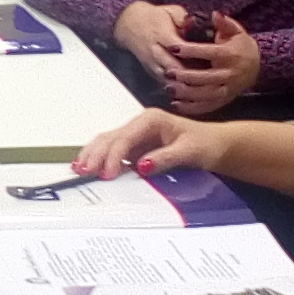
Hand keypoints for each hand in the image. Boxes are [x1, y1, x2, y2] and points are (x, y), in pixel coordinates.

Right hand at [77, 110, 226, 179]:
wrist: (214, 144)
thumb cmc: (204, 144)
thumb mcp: (189, 151)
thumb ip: (165, 158)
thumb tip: (141, 166)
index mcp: (151, 120)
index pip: (125, 137)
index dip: (114, 156)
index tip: (107, 174)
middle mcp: (140, 124)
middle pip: (110, 137)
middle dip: (96, 154)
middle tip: (83, 171)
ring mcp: (136, 135)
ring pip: (107, 142)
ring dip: (92, 155)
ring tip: (79, 169)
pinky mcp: (135, 147)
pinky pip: (113, 151)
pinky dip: (99, 158)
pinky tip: (88, 166)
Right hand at [113, 1, 199, 83]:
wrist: (130, 25)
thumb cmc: (156, 17)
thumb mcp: (170, 11)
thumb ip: (183, 18)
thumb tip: (194, 23)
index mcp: (160, 33)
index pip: (176, 45)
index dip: (190, 53)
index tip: (207, 58)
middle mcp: (154, 51)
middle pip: (171, 66)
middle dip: (188, 75)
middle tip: (207, 81)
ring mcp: (151, 63)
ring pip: (166, 78)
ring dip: (182, 86)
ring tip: (199, 91)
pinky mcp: (150, 72)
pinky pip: (163, 83)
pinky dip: (175, 90)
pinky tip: (188, 95)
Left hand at [162, 12, 263, 115]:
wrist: (258, 66)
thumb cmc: (241, 46)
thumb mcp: (236, 31)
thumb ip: (224, 23)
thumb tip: (215, 14)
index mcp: (230, 55)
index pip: (209, 52)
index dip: (190, 51)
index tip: (174, 48)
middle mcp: (229, 74)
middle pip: (205, 77)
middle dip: (185, 75)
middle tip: (168, 72)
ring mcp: (227, 89)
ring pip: (205, 94)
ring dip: (186, 93)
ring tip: (169, 88)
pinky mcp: (225, 100)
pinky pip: (207, 106)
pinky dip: (191, 107)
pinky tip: (176, 104)